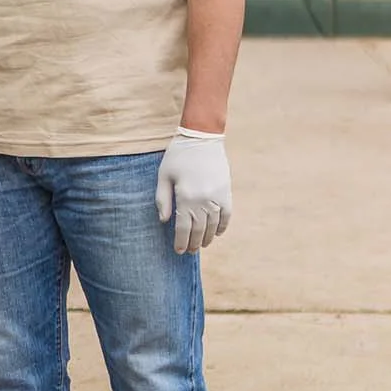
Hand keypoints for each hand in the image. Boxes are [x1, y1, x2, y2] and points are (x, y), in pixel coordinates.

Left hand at [155, 127, 231, 253]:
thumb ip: (162, 199)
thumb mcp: (164, 176)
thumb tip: (164, 221)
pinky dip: (223, 226)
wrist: (202, 138)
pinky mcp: (227, 192)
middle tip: (189, 252)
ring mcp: (218, 197)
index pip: (183, 227)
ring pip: (214, 225)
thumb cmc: (178, 156)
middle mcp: (203, 200)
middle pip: (199, 229)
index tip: (178, 251)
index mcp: (185, 197)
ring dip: (208, 237)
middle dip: (194, 243)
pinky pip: (227, 214)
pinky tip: (218, 233)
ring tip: (202, 245)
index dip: (181, 241)